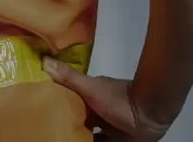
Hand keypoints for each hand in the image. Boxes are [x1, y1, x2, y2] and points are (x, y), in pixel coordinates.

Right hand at [43, 59, 169, 140]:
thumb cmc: (118, 98)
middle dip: (70, 127)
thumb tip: (43, 60)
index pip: (71, 105)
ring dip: (81, 138)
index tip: (45, 114)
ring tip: (63, 140)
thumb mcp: (89, 88)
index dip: (60, 110)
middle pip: (80, 123)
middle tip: (53, 133)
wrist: (148, 111)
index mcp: (91, 100)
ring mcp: (110, 129)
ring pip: (91, 136)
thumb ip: (69, 77)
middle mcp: (99, 114)